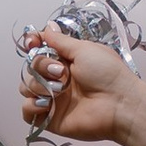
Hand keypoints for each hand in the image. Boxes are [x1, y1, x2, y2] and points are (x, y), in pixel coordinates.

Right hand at [20, 33, 134, 145]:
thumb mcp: (84, 50)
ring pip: (26, 88)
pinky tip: (47, 104)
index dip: (31, 44)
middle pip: (30, 67)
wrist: (119, 104)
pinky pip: (27, 112)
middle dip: (40, 66)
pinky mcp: (49, 118)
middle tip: (61, 72)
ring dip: (37, 85)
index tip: (33, 42)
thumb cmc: (107, 74)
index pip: (37, 49)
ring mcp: (52, 99)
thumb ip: (61, 41)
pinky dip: (32, 106)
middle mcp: (56, 78)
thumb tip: (48, 27)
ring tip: (58, 90)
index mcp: (64, 60)